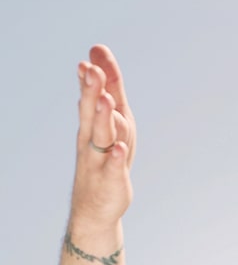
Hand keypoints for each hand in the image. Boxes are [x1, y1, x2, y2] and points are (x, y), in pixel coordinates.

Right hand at [71, 44, 136, 227]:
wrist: (95, 207)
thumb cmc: (106, 159)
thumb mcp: (112, 123)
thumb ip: (109, 90)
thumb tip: (100, 57)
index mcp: (93, 125)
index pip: (91, 98)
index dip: (92, 79)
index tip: (91, 57)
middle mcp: (93, 140)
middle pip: (93, 113)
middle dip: (93, 91)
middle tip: (92, 70)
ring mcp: (100, 160)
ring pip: (102, 137)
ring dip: (103, 118)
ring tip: (106, 101)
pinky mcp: (111, 180)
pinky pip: (113, 167)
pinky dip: (116, 157)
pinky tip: (120, 149)